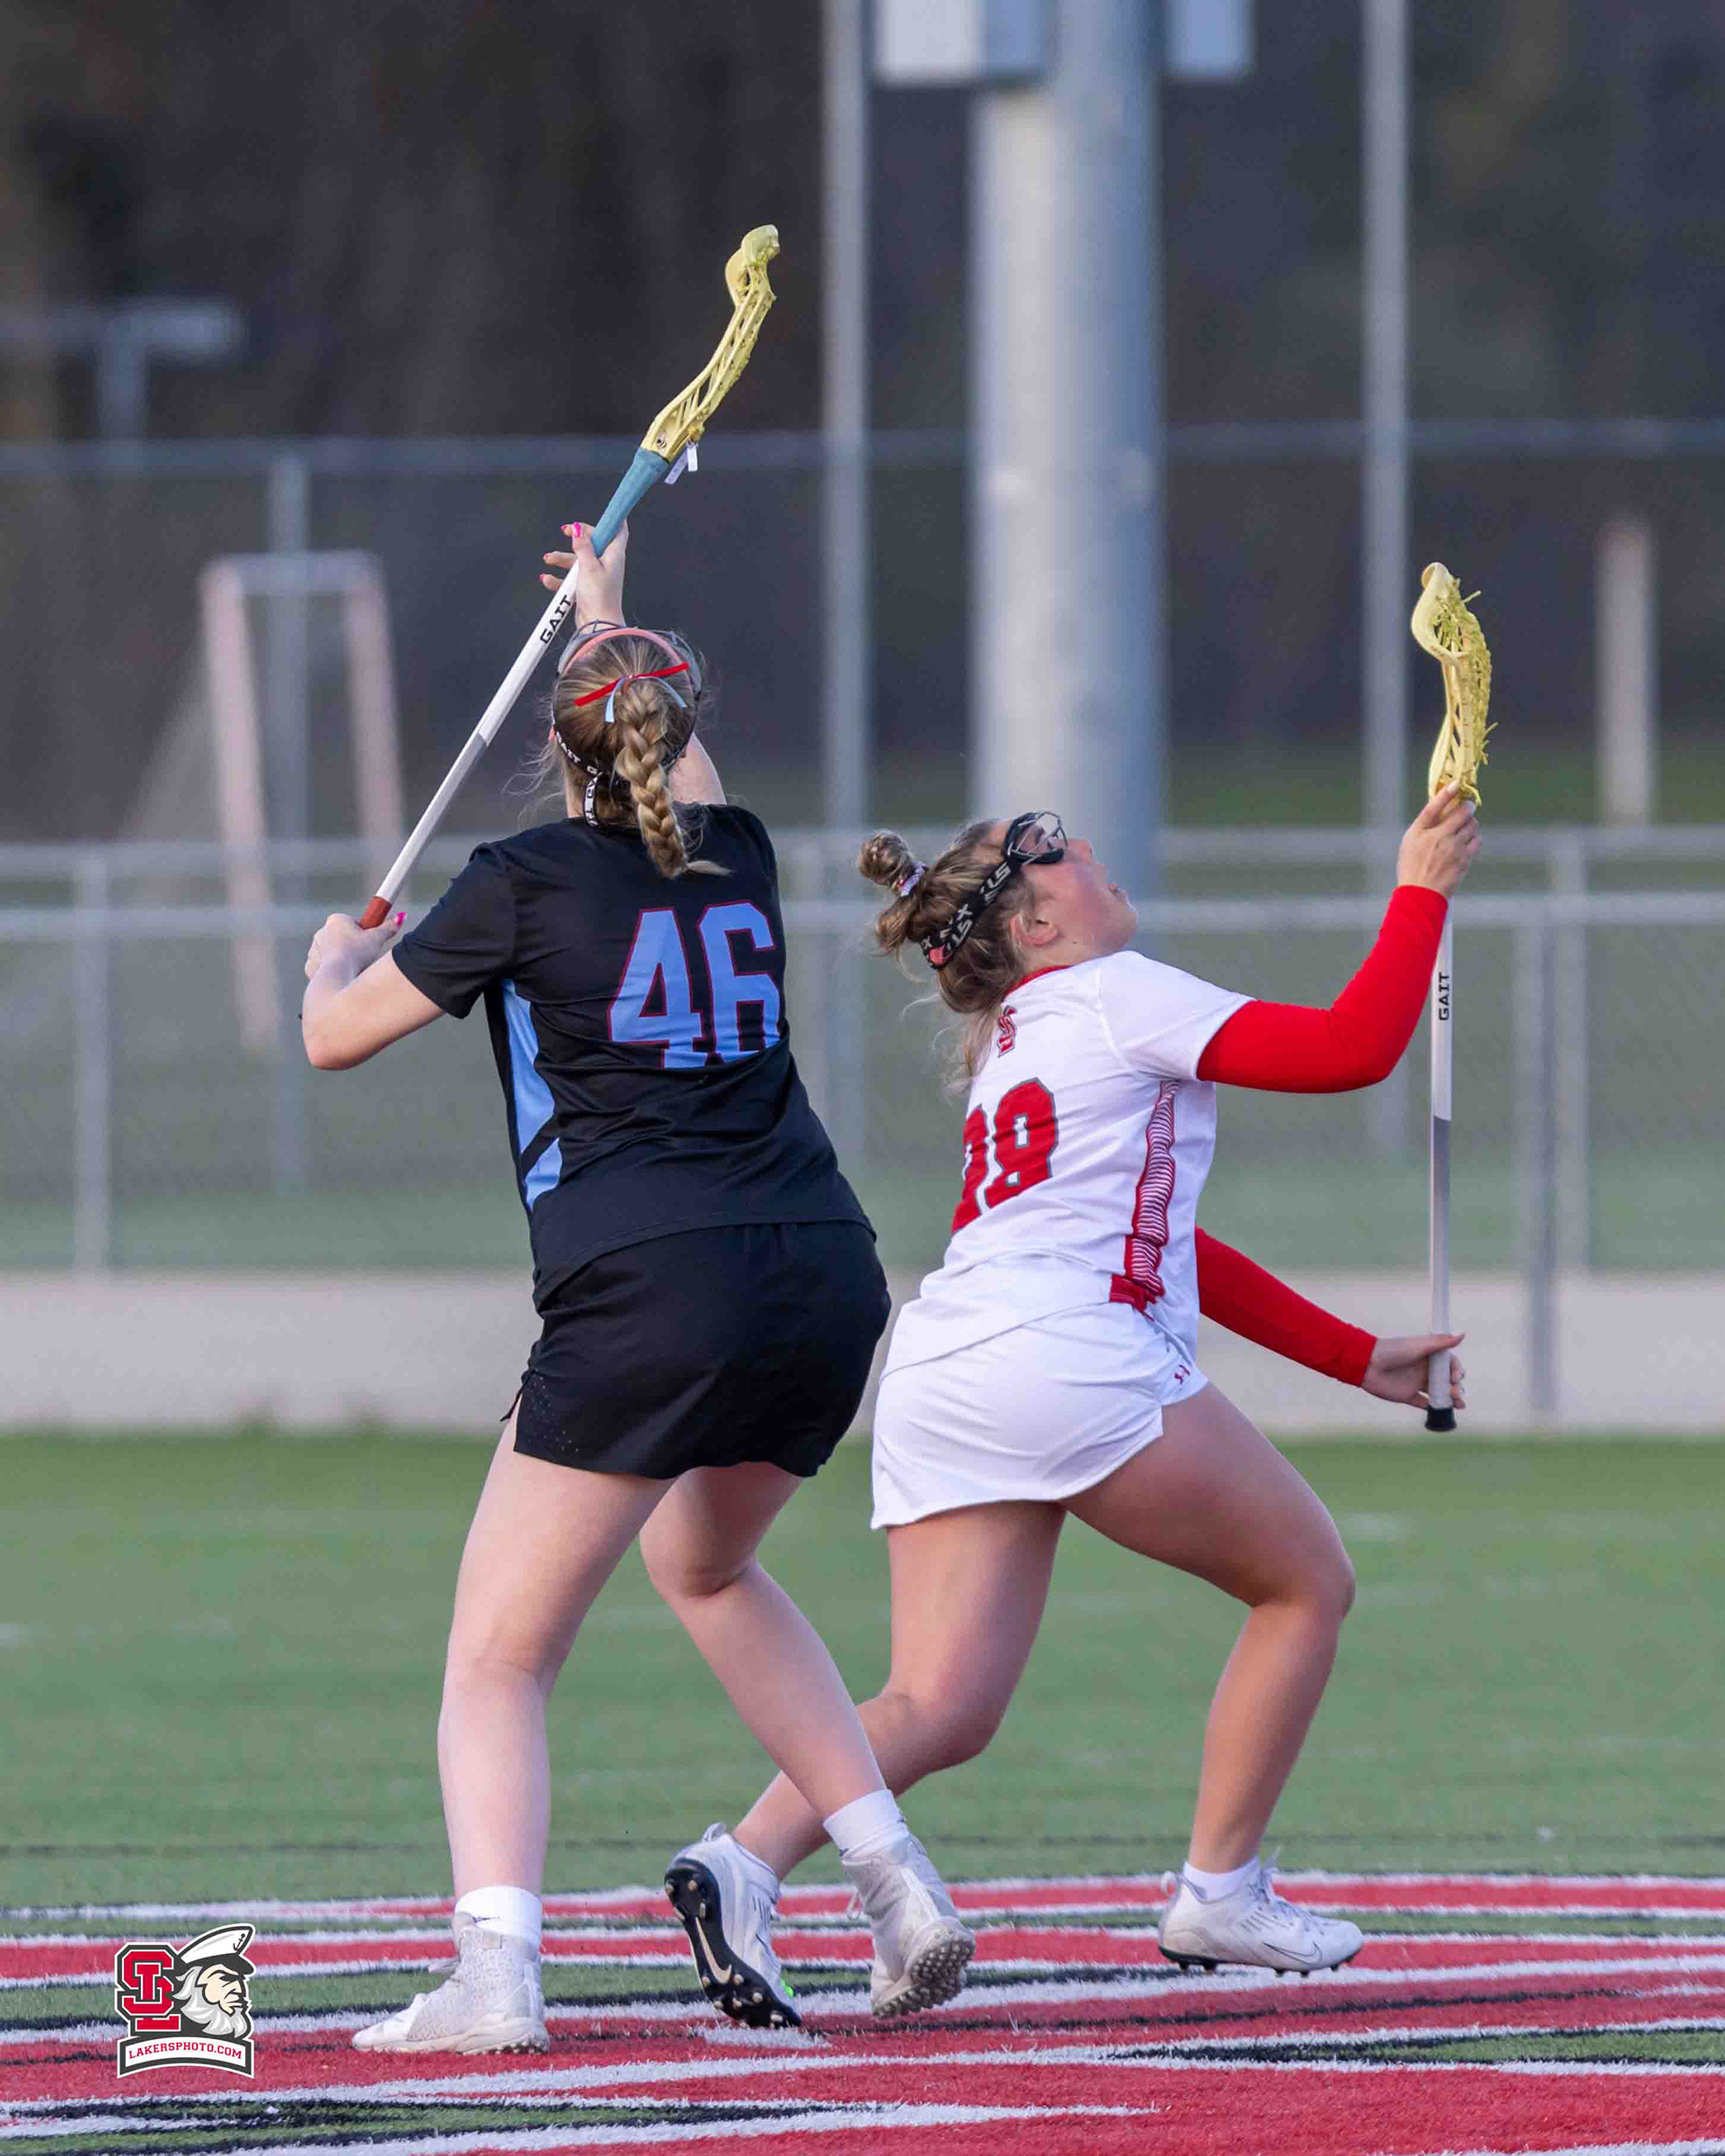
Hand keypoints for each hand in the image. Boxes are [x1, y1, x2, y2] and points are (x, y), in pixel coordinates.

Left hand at [304, 911, 402, 982]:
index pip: (352, 924)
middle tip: (364, 959)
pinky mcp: (311, 966)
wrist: (337, 978)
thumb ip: (388, 927)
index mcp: (336, 920)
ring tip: (354, 970)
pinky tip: (342, 977)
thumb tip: (402, 916)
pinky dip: (333, 972)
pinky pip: (323, 967)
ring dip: (343, 960)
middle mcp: (321, 932)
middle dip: (353, 948)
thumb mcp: (377, 939)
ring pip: (333, 954)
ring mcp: (314, 950)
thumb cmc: (357, 955)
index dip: (363, 935)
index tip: (369, 944)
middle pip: (342, 939)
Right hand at [540, 517, 628, 626]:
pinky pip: (571, 578)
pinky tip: (547, 579)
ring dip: (562, 558)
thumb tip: (580, 528)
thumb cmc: (599, 597)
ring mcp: (596, 576)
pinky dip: (559, 578)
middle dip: (577, 536)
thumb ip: (583, 546)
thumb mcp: (588, 567)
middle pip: (593, 542)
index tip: (605, 511)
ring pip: (578, 559)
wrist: (598, 626)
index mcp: (614, 555)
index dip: (612, 519)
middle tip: (565, 530)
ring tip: (548, 559)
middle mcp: (607, 563)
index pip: (618, 531)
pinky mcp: (586, 588)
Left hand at [1362, 1333, 1465, 1411]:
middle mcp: (1424, 1369)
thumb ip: (1441, 1342)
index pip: (1449, 1364)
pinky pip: (1424, 1404)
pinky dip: (1434, 1408)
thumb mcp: (1419, 1345)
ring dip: (1450, 1399)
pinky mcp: (1407, 1396)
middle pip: (1446, 1380)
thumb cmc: (1392, 1351)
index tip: (1456, 1377)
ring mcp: (1416, 1383)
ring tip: (1459, 1405)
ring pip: (1438, 1393)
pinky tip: (1442, 1412)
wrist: (1367, 1364)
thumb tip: (1463, 1333)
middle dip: (1456, 1387)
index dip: (1456, 1371)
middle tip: (1456, 1392)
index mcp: (1428, 1356)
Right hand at [1396, 784, 1480, 898]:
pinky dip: (1474, 838)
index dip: (1447, 793)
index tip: (1458, 783)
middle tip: (1467, 807)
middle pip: (1462, 813)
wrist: (1421, 895)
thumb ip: (1425, 824)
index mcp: (1420, 832)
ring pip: (1472, 825)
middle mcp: (1438, 837)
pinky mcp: (1465, 859)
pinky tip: (1466, 842)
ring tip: (1463, 829)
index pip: (1434, 806)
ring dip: (1470, 823)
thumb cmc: (1412, 867)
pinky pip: (1477, 840)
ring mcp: (1454, 848)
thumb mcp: (1410, 843)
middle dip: (1467, 807)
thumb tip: (1442, 807)